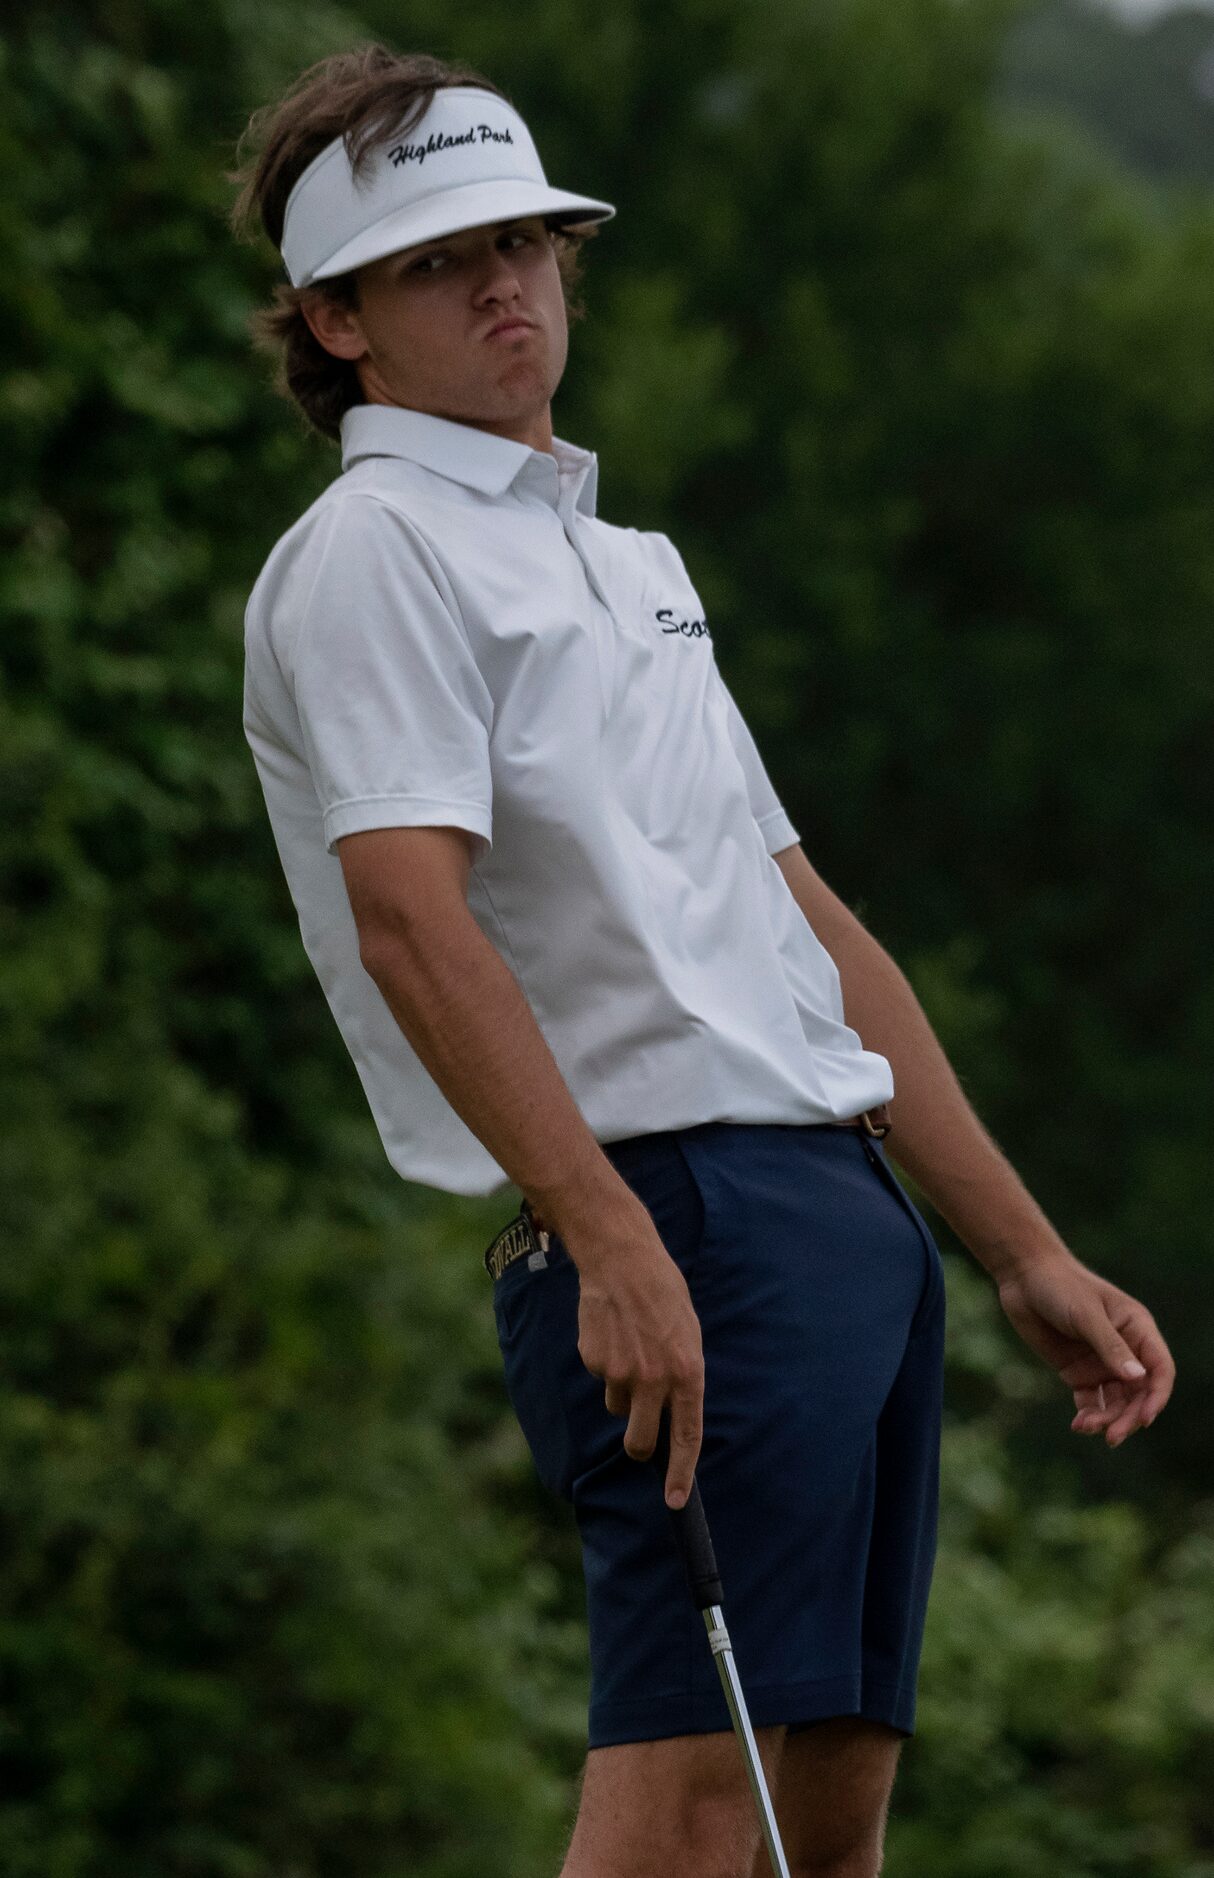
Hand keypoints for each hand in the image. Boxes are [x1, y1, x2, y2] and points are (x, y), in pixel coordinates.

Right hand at [565, 1198, 704, 1510]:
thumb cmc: (663, 1294)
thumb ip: (682, 1376)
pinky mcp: (594, 1360)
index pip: (686, 1436)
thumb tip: (671, 1414)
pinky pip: (600, 1376)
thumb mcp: (688, 1334)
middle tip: (639, 1434)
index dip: (680, 1474)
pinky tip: (613, 1331)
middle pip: (640, 1442)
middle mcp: (654, 1379)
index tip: (674, 1500)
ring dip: (623, 1389)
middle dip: (639, 1447)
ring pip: (617, 1406)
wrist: (622, 1258)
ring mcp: (620, 1371)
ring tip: (631, 1346)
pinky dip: (606, 1362)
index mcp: (687, 1372)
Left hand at [995, 1251, 1174, 1446]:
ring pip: (1115, 1401)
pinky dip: (1089, 1415)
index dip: (1156, 1396)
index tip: (1144, 1419)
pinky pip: (1091, 1400)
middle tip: (1112, 1437)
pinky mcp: (1077, 1371)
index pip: (1159, 1369)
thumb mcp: (1086, 1315)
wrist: (1023, 1277)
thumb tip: (1138, 1378)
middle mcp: (1124, 1349)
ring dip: (1107, 1419)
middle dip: (1128, 1417)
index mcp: (1137, 1329)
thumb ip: (1110, 1346)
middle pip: (1138, 1393)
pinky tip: (1079, 1425)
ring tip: (1086, 1428)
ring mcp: (1100, 1362)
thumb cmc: (1060, 1286)